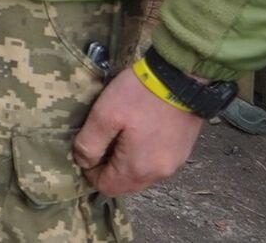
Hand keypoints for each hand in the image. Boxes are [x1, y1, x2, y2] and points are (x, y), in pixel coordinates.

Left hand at [71, 68, 203, 196]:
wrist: (182, 78)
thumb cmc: (139, 95)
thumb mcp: (104, 114)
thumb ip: (90, 143)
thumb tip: (82, 162)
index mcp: (137, 169)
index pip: (106, 187)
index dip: (90, 171)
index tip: (86, 148)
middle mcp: (158, 174)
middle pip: (124, 184)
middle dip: (107, 168)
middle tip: (101, 139)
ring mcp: (173, 164)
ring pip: (140, 175)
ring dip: (124, 162)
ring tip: (118, 134)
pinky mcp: (181, 152)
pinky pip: (154, 164)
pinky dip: (141, 155)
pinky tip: (137, 133)